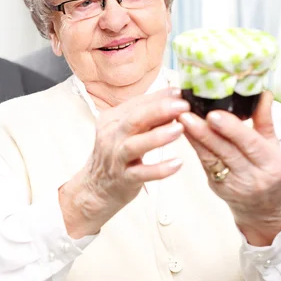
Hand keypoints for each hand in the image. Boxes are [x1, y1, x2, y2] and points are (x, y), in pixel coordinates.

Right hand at [59, 88, 188, 237]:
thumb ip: (148, 117)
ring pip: (134, 144)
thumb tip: (175, 99)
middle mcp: (111, 136)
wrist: (96, 188)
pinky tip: (177, 164)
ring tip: (180, 129)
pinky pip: (141, 173)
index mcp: (112, 119)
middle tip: (183, 106)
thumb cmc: (117, 156)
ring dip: (158, 136)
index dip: (160, 97)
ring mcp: (116, 158)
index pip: (138, 103)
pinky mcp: (123, 178)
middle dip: (159, 110)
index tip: (181, 92)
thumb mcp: (127, 131)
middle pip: (134, 119)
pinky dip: (160, 169)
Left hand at [180, 91, 280, 245]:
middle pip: (226, 152)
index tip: (214, 115)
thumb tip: (262, 93)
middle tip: (187, 114)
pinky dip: (195, 146)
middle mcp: (252, 177)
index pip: (250, 144)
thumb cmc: (271, 174)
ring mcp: (232, 184)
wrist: (265, 210)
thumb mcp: (274, 147)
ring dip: (194, 138)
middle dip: (205, 133)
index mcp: (271, 164)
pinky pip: (204, 163)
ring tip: (181, 119)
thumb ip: (265, 121)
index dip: (231, 129)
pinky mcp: (216, 186)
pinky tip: (185, 132)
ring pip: (210, 159)